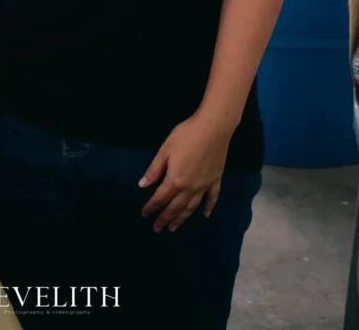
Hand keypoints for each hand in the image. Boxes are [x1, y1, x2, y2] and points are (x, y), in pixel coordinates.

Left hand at [139, 113, 231, 232]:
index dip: (151, 207)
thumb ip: (154, 169)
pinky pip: (212, 198)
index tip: (144, 214)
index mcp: (175, 180)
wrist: (213, 128)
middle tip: (157, 229)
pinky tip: (205, 215)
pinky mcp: (216, 180)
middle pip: (175, 207)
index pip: (160, 198)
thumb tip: (142, 185)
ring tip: (174, 227)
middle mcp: (190, 188)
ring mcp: (204, 186)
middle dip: (165, 218)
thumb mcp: (165, 150)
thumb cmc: (186, 136)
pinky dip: (208, 208)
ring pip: (191, 207)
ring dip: (182, 218)